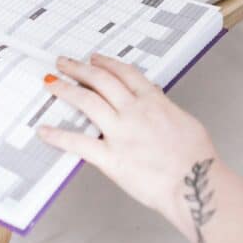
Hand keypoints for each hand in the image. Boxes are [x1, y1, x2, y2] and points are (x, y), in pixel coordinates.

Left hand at [37, 54, 217, 234]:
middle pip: (101, 79)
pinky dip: (59, 136)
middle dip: (79, 68)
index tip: (95, 59)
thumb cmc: (197, 158)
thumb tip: (157, 98)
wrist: (196, 183)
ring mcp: (120, 133)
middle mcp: (134, 111)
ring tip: (51, 82)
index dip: (106, 63)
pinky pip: (79, 143)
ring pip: (86, 101)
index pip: (124, 73)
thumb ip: (165, 107)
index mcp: (153, 101)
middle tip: (64, 63)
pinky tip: (45, 131)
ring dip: (65, 89)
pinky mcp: (111, 158)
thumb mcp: (185, 120)